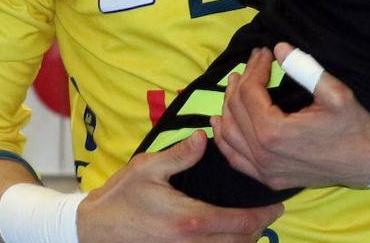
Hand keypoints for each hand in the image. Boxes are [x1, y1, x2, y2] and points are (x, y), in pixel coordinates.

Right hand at [77, 131, 281, 242]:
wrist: (92, 230)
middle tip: (268, 213)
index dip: (264, 215)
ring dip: (243, 241)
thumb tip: (204, 138)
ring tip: (250, 224)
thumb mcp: (147, 167)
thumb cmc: (120, 197)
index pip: (240, 222)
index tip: (277, 206)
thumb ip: (180, 155)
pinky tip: (225, 236)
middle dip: (258, 230)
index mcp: (190, 218)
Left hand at [210, 44, 369, 189]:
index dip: (254, 67)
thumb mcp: (334, 93)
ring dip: (228, 106)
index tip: (264, 52)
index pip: (250, 92)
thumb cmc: (354, 127)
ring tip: (235, 84)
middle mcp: (263, 155)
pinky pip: (235, 159)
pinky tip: (221, 122)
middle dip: (241, 81)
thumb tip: (278, 48)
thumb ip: (304, 68)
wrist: (369, 163)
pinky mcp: (269, 179)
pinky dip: (224, 139)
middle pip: (236, 110)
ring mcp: (264, 171)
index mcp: (275, 132)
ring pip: (229, 135)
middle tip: (253, 62)